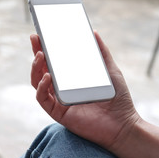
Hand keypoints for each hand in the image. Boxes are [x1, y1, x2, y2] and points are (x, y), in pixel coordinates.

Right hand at [30, 32, 140, 149]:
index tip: (41, 34)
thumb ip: (101, 53)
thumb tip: (94, 32)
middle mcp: (61, 89)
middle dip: (36, 53)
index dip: (45, 48)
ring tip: (41, 55)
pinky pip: (43, 99)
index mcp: (70, 79)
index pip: (53, 61)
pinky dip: (42, 87)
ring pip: (38, 83)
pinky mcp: (58, 113)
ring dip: (36, 68)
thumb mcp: (110, 71)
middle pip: (42, 69)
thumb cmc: (117, 99)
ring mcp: (58, 100)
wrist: (123, 124)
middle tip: (35, 38)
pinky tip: (48, 77)